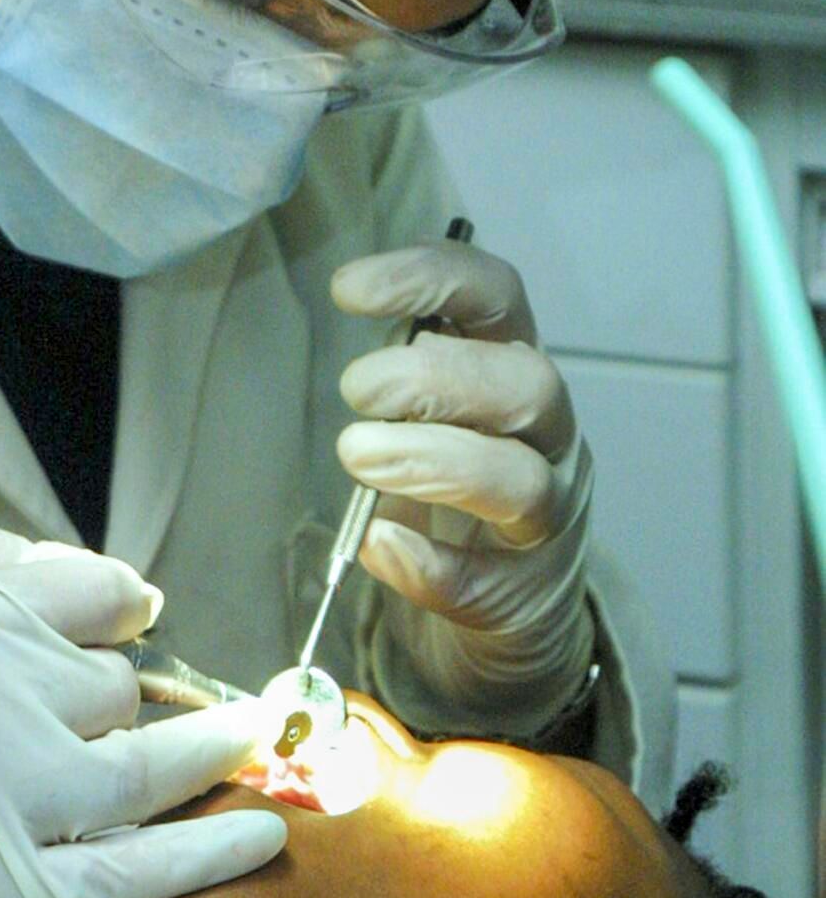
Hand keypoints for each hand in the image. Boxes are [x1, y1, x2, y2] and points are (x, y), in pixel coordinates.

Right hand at [0, 545, 284, 897]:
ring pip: (151, 763)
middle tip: (99, 708)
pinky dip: (208, 854)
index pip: (98, 591)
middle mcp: (7, 693)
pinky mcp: (16, 882)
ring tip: (248, 737)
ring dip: (208, 748)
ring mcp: (19, 793)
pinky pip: (136, 869)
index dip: (119, 604)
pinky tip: (263, 834)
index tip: (125, 618)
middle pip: (119, 681)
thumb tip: (86, 576)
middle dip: (116, 689)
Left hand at [332, 239, 594, 715]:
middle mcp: (548, 437)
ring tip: (358, 457)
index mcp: (513, 370)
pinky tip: (382, 546)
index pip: (497, 297)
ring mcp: (550, 520)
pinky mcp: (526, 598)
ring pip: (523, 481)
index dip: (431, 277)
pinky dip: (433, 564)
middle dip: (437, 377)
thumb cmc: (456, 495)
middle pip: (526, 384)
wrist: (509, 620)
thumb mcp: (431, 417)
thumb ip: (401, 378)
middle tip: (356, 390)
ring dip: (434, 462)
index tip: (347, 289)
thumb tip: (350, 349)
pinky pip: (489, 583)